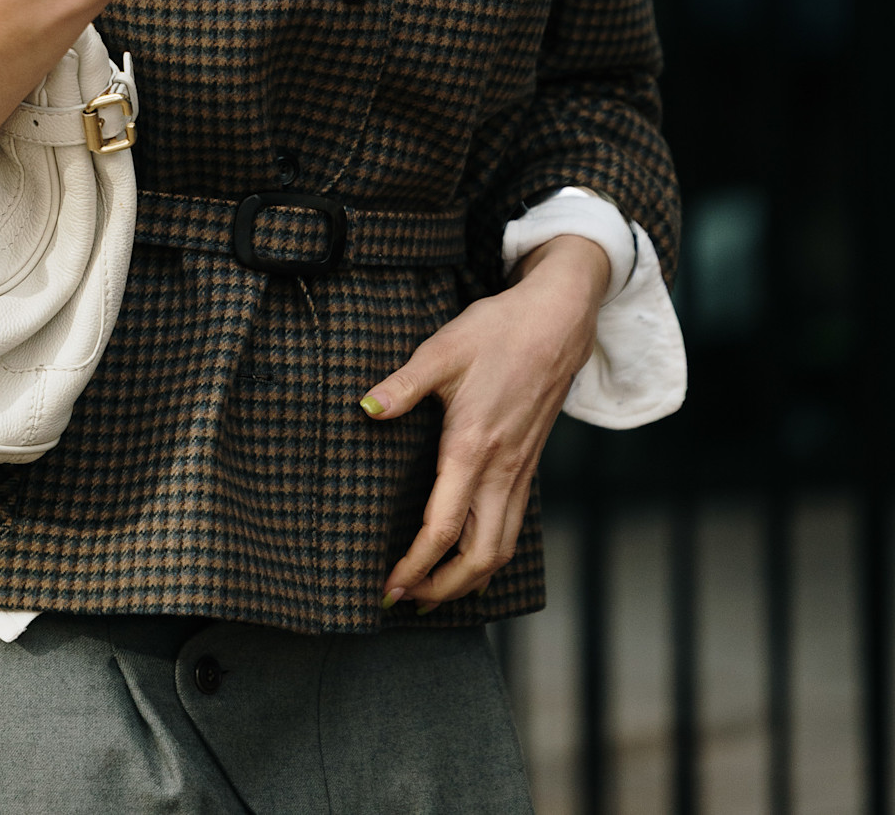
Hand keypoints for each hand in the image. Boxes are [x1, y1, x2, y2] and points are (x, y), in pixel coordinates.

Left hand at [360, 235, 609, 610]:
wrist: (558, 321)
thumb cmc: (498, 331)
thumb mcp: (442, 349)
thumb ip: (402, 385)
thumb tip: (365, 409)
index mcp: (472, 446)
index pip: (443, 528)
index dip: (415, 566)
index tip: (389, 589)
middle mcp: (501, 470)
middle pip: (479, 557)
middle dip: (443, 589)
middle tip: (406, 602)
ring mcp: (520, 471)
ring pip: (501, 549)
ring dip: (468, 580)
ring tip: (433, 593)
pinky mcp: (528, 465)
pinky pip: (512, 527)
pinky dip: (489, 555)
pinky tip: (468, 556)